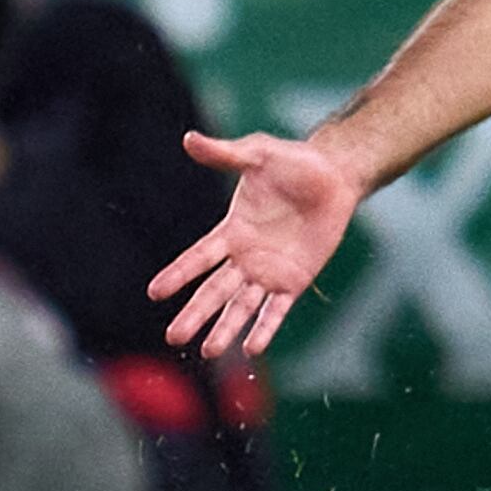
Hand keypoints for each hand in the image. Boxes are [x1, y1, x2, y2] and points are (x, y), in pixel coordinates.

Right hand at [158, 129, 372, 359]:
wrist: (335, 176)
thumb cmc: (295, 162)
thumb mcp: (259, 154)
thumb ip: (226, 153)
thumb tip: (189, 139)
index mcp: (231, 230)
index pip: (198, 257)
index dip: (178, 274)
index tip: (154, 293)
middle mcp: (245, 257)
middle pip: (215, 291)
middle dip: (195, 313)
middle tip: (174, 337)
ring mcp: (269, 271)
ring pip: (242, 305)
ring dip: (226, 329)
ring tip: (209, 352)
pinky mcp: (296, 279)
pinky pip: (278, 308)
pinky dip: (266, 327)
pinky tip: (253, 347)